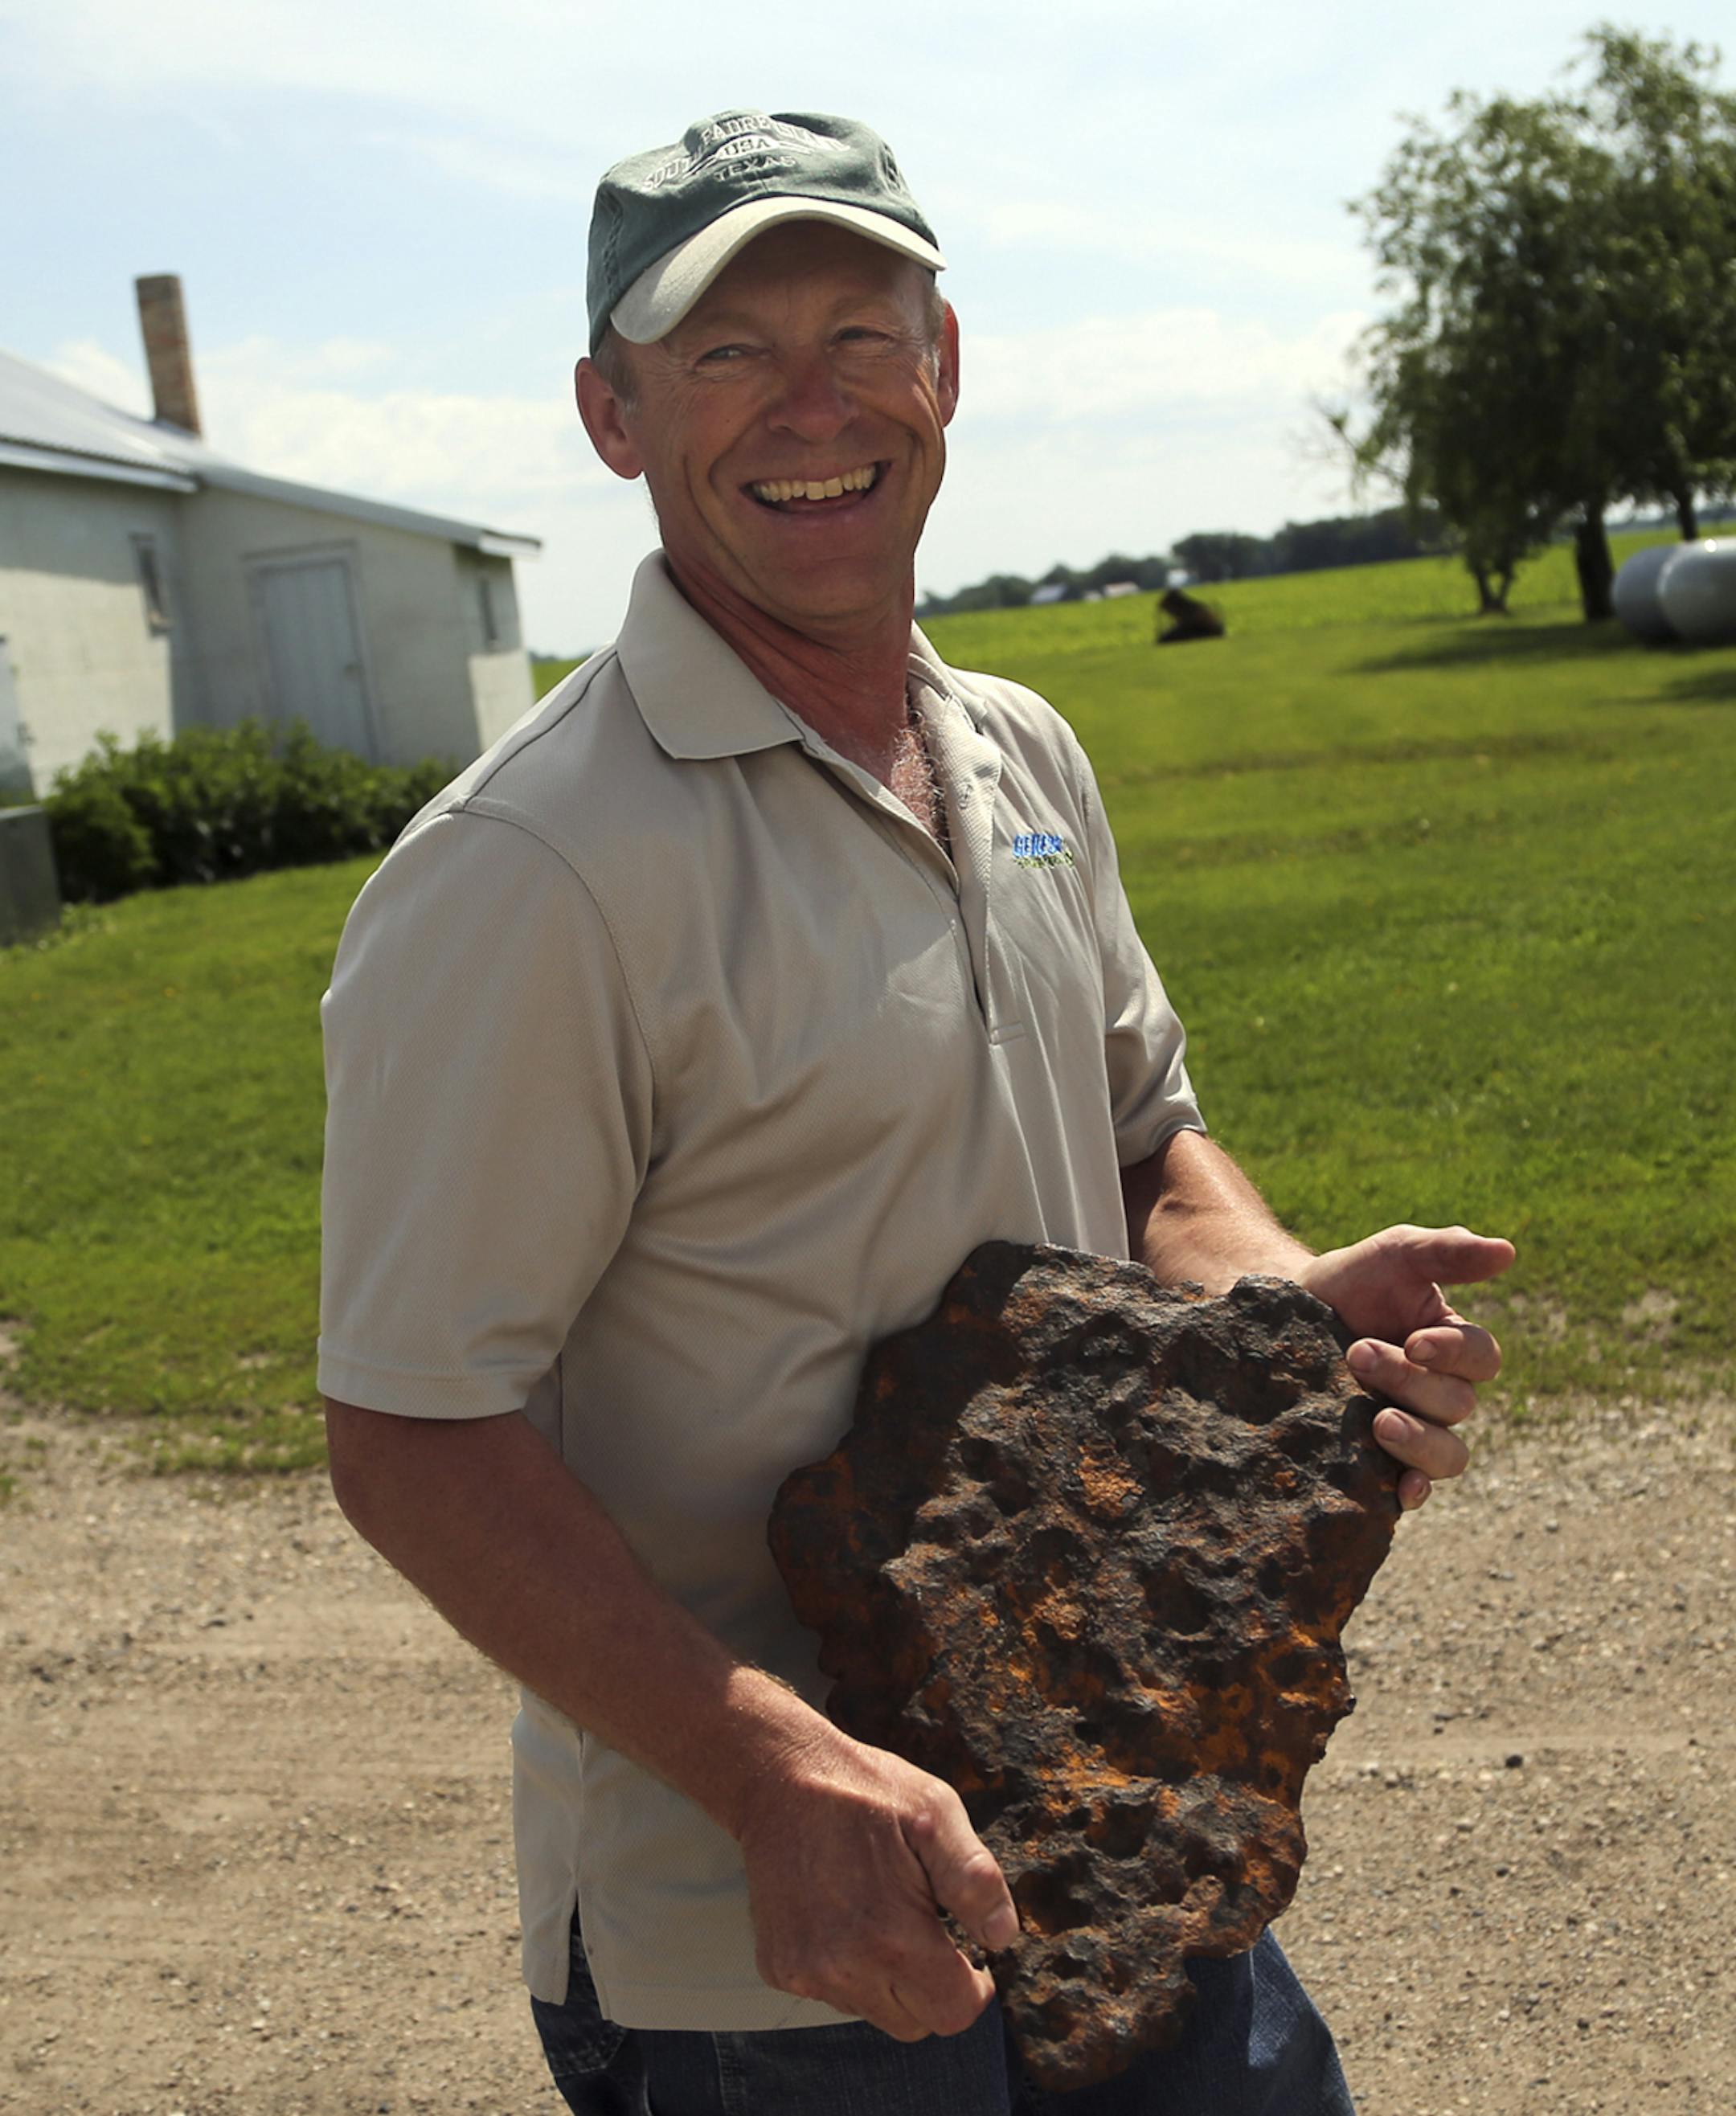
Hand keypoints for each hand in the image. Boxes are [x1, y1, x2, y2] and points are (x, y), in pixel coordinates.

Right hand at [735, 1723, 1017, 2040]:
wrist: (781, 1779)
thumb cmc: (864, 1792)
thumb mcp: (936, 1812)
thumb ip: (975, 1879)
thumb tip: (1001, 1936)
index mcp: (892, 1937)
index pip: (954, 2012)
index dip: (974, 1988)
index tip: (971, 1955)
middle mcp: (844, 1968)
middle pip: (915, 2023)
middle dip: (933, 1986)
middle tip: (927, 1927)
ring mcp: (805, 1971)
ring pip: (873, 2010)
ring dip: (889, 1979)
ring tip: (881, 1912)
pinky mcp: (778, 1967)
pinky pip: (832, 1992)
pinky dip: (848, 1968)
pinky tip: (845, 1915)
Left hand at [1297, 1224, 1514, 1511]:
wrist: (1279, 1317)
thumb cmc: (1348, 1282)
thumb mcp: (1393, 1254)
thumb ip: (1446, 1250)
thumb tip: (1508, 1252)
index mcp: (1453, 1348)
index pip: (1482, 1358)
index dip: (1456, 1353)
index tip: (1415, 1341)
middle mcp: (1440, 1395)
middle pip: (1456, 1404)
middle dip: (1409, 1380)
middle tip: (1357, 1354)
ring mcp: (1413, 1432)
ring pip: (1448, 1455)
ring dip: (1419, 1440)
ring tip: (1379, 1420)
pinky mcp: (1381, 1463)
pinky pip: (1416, 1489)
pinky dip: (1415, 1491)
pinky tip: (1401, 1491)